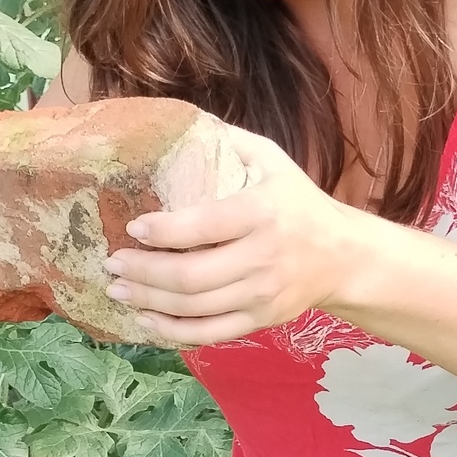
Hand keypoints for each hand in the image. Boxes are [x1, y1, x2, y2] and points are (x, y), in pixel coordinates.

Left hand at [103, 127, 358, 343]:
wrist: (343, 256)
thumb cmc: (298, 202)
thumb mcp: (271, 161)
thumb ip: (228, 141)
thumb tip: (178, 122)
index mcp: (261, 213)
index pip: (204, 226)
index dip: (164, 231)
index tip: (133, 228)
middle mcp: (263, 257)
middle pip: (191, 276)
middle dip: (143, 272)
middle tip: (112, 264)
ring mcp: (262, 294)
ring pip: (195, 307)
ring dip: (148, 301)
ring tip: (118, 289)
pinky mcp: (261, 320)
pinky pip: (210, 333)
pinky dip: (173, 332)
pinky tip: (147, 320)